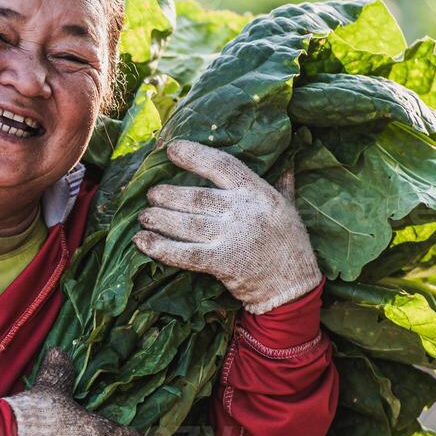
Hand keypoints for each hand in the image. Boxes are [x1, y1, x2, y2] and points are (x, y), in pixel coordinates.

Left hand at [132, 139, 321, 314]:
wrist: (293, 286)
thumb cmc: (289, 243)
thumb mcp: (288, 207)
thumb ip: (282, 184)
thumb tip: (286, 162)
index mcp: (257, 192)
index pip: (221, 165)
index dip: (194, 155)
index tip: (171, 149)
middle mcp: (242, 212)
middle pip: (195, 198)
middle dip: (168, 195)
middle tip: (151, 195)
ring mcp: (231, 238)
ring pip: (186, 224)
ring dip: (159, 219)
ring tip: (144, 216)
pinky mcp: (221, 263)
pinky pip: (184, 254)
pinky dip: (160, 247)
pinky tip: (142, 241)